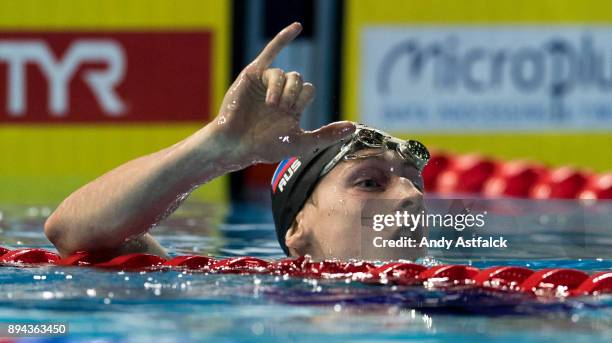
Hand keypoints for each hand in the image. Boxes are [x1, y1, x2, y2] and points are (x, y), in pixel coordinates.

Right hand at [210, 22, 355, 164]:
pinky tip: (298, 27)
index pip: (308, 90)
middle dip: (293, 94)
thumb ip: (327, 135)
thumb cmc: (265, 147)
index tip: (291, 114)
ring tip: (271, 105)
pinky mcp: (253, 75)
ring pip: (284, 74)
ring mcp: (267, 83)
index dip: (303, 99)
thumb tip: (354, 127)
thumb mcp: (301, 143)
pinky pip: (270, 51)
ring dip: (281, 89)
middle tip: (281, 110)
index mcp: (291, 108)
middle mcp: (280, 94)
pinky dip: (283, 38)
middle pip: (298, 79)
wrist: (236, 144)